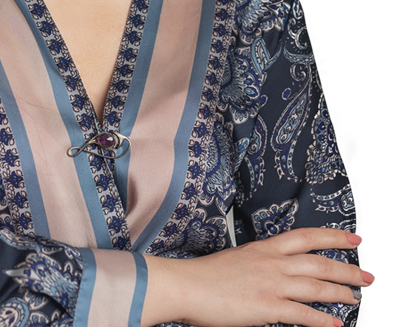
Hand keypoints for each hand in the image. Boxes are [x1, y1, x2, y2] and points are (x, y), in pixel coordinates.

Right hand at [143, 227, 372, 326]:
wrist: (187, 285)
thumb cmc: (206, 275)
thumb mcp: (238, 259)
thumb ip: (261, 264)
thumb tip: (278, 272)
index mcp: (264, 248)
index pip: (306, 237)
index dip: (333, 236)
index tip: (353, 238)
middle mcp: (272, 262)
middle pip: (319, 262)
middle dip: (347, 269)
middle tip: (367, 276)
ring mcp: (271, 284)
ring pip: (317, 286)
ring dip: (341, 293)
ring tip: (357, 299)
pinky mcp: (267, 307)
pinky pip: (303, 314)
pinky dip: (323, 319)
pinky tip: (335, 324)